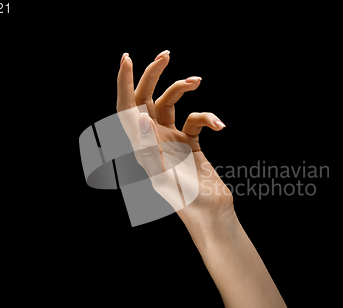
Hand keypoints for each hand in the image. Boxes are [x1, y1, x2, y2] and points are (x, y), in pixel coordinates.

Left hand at [116, 51, 233, 229]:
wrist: (213, 216)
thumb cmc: (187, 204)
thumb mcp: (165, 178)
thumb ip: (149, 150)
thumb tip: (138, 118)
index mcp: (140, 148)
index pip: (125, 109)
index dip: (124, 83)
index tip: (127, 59)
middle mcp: (152, 141)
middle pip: (146, 99)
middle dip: (153, 76)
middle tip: (165, 56)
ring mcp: (170, 141)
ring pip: (170, 104)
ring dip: (182, 90)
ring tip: (197, 81)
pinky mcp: (189, 144)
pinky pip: (194, 120)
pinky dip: (206, 117)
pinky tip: (218, 126)